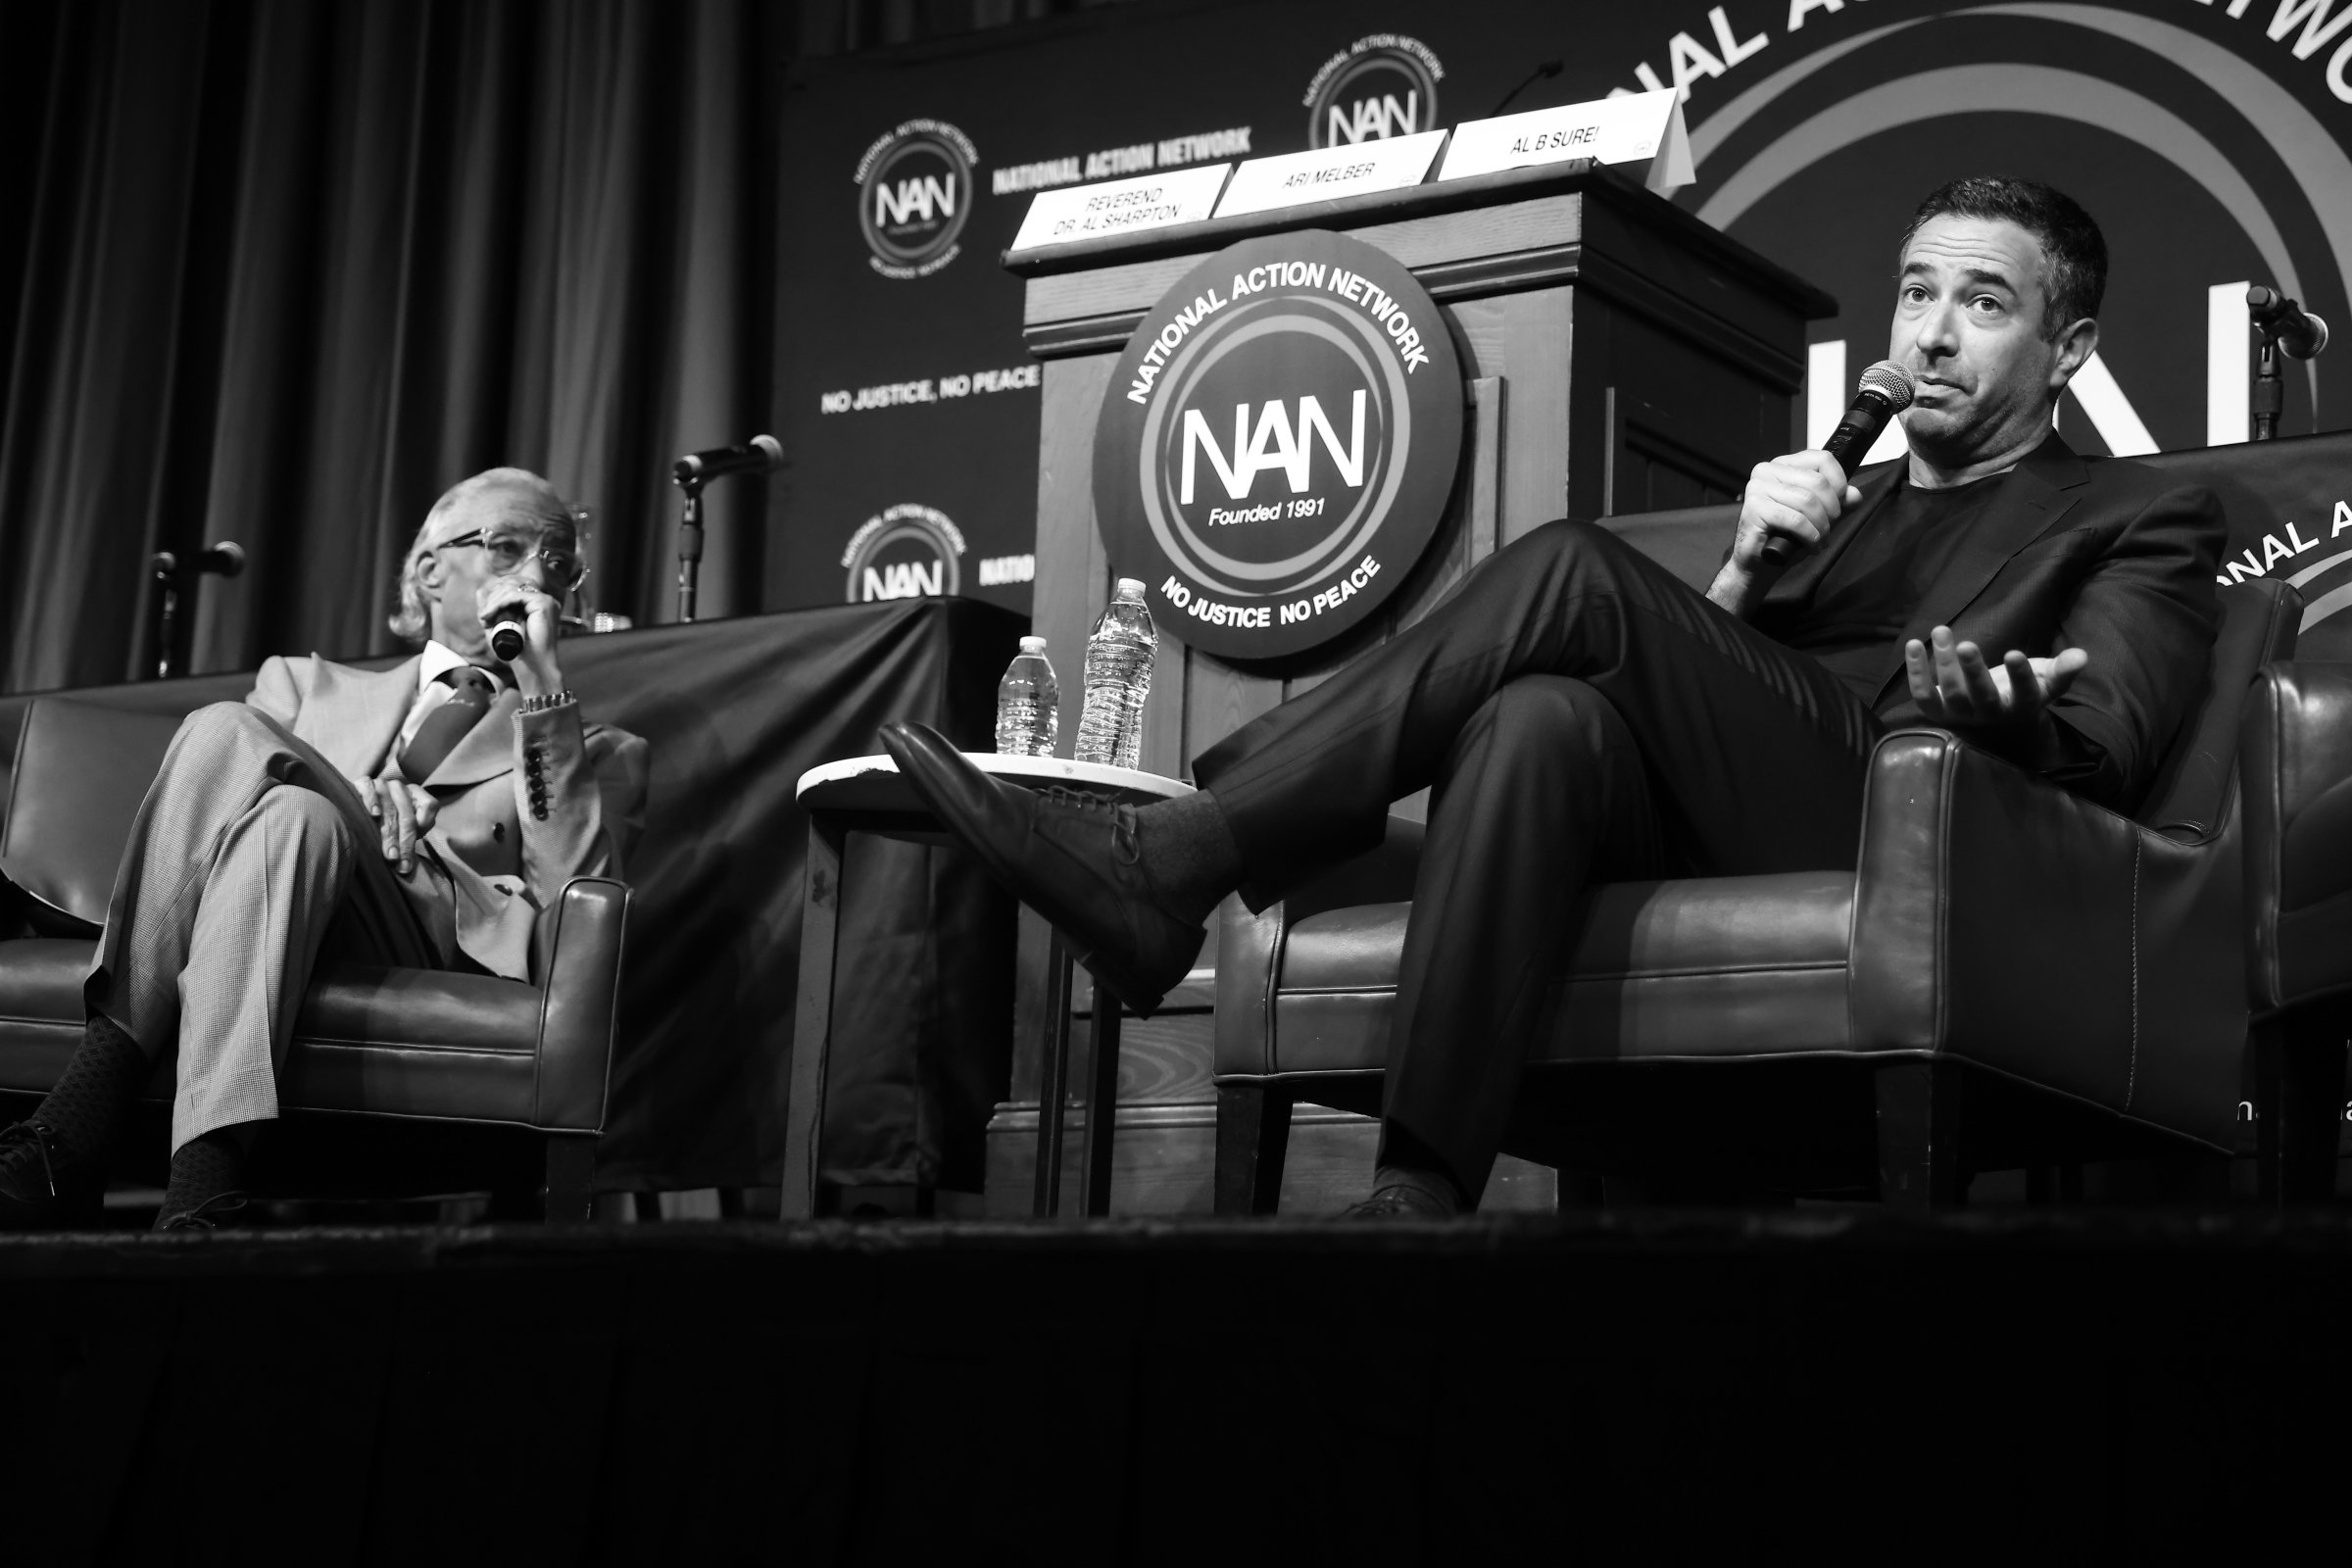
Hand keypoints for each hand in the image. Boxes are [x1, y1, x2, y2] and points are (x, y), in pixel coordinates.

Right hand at [351, 776, 440, 876]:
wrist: (355, 809)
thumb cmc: (386, 823)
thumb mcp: (402, 830)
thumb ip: (410, 839)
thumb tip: (407, 865)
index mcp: (417, 794)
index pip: (429, 806)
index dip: (424, 827)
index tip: (416, 846)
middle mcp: (401, 787)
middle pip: (407, 815)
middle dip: (404, 842)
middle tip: (399, 861)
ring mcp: (383, 784)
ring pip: (390, 807)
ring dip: (390, 833)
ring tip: (389, 853)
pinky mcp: (363, 782)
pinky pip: (369, 788)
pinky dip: (372, 800)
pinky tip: (374, 814)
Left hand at [476, 580, 563, 696]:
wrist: (532, 668)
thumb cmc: (518, 652)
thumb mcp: (497, 626)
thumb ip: (490, 607)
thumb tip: (480, 590)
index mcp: (536, 604)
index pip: (513, 584)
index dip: (495, 593)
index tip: (484, 612)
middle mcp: (543, 600)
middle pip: (512, 582)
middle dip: (493, 596)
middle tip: (483, 615)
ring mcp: (546, 601)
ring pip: (512, 587)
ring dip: (493, 601)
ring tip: (485, 616)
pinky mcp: (544, 604)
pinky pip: (515, 595)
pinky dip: (498, 603)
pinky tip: (490, 614)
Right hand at [1707, 451, 1861, 615]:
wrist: (1758, 564)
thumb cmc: (1784, 537)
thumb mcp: (1818, 516)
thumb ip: (1837, 503)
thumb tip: (1855, 495)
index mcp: (1783, 465)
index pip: (1822, 459)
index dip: (1839, 483)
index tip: (1839, 505)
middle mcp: (1767, 470)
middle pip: (1817, 481)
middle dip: (1831, 510)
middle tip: (1828, 528)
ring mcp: (1758, 488)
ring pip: (1807, 501)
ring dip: (1821, 526)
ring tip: (1820, 540)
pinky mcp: (1754, 508)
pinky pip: (1795, 520)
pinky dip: (1809, 535)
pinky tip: (1810, 545)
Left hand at [1904, 626, 2089, 744]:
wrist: (1997, 717)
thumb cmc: (2024, 691)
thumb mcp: (2047, 679)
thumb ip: (2063, 669)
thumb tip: (2082, 656)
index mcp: (2021, 706)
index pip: (2024, 694)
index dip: (2020, 676)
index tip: (2014, 653)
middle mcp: (1990, 715)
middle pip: (1980, 696)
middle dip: (1972, 671)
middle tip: (1965, 644)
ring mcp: (1961, 715)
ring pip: (1951, 693)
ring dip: (1943, 663)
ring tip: (1942, 630)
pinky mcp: (1938, 711)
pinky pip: (1923, 696)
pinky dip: (1916, 673)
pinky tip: (1913, 645)